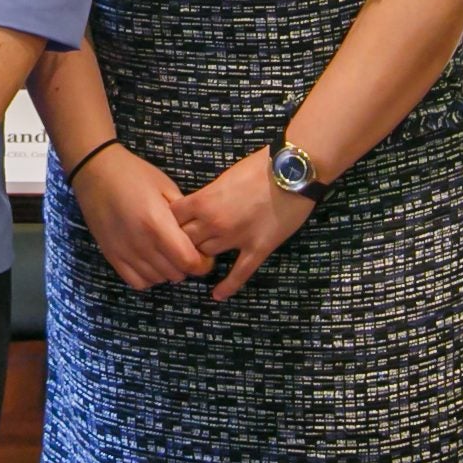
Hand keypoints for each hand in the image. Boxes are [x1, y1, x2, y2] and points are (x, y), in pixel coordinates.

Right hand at [71, 148, 213, 290]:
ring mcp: (124, 252)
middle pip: (176, 273)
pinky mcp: (111, 256)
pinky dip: (149, 277)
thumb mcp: (166, 187)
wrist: (96, 171)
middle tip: (185, 249)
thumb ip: (184, 214)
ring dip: (168, 271)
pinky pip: (137, 282)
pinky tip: (151, 261)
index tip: (204, 254)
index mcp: (157, 223)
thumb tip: (199, 236)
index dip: (202, 263)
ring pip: (158, 280)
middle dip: (187, 265)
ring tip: (167, 253)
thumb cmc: (134, 174)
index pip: (189, 261)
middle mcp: (140, 243)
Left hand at [169, 150, 316, 301]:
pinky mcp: (258, 249)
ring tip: (200, 260)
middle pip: (185, 241)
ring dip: (203, 257)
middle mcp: (214, 223)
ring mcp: (236, 238)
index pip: (173, 219)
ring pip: (207, 255)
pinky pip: (239, 273)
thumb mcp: (224, 177)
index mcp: (204, 201)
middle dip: (182, 242)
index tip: (173, 224)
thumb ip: (208, 196)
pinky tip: (218, 295)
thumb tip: (198, 208)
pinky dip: (227, 286)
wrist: (292, 171)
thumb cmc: (258, 167)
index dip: (170, 222)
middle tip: (184, 244)